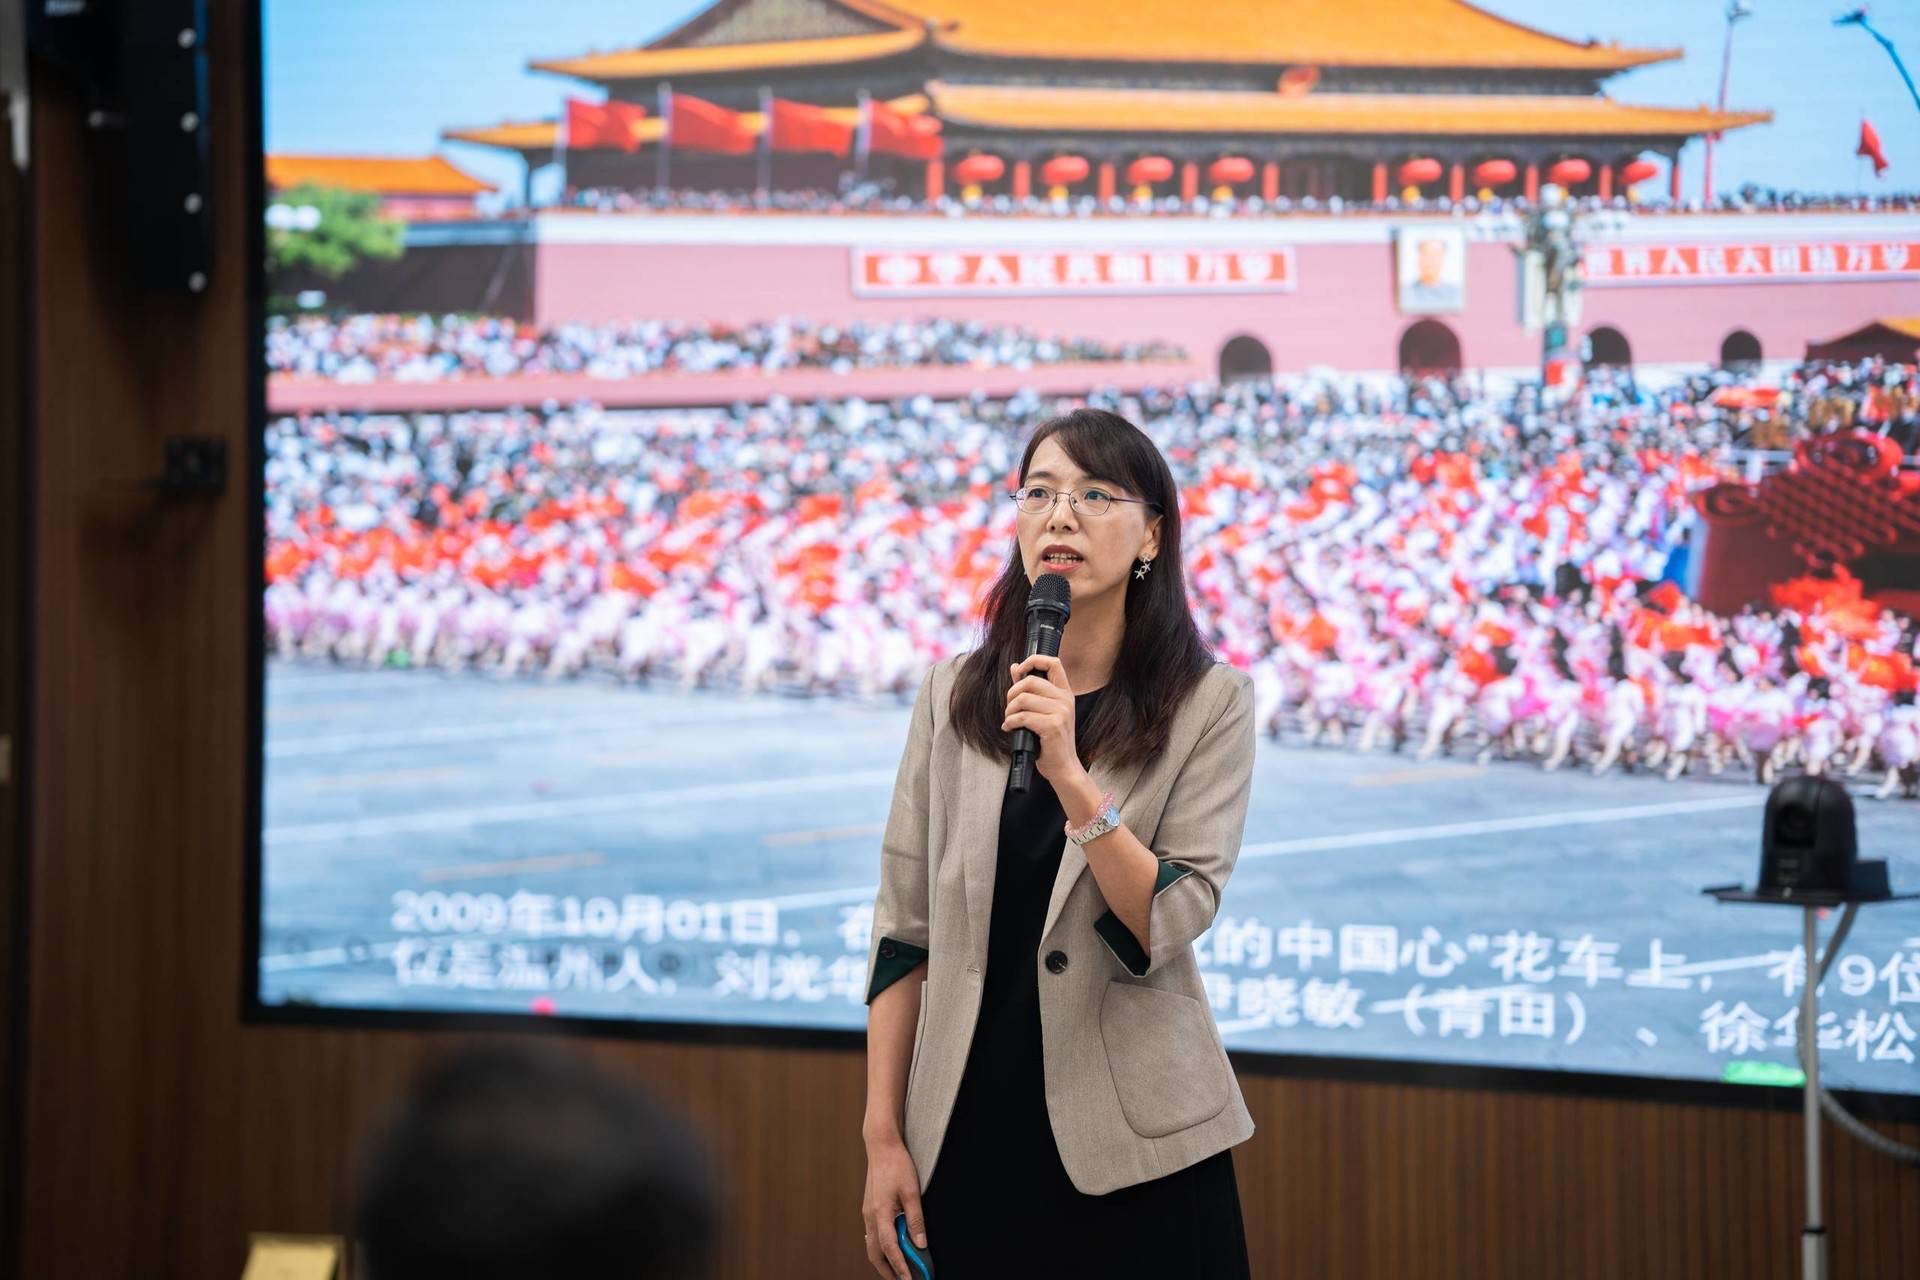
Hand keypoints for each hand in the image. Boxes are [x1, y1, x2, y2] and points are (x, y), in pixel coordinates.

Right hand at [863, 1135, 927, 1279]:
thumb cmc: (897, 1165)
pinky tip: (892, 1248)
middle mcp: (870, 1216)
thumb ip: (916, 1219)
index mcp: (880, 1213)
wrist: (881, 1146)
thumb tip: (920, 1243)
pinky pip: (873, 1235)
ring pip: (872, 1245)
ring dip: (883, 1261)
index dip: (899, 1267)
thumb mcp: (912, 1191)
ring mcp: (867, 1213)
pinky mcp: (869, 1208)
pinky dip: (881, 1248)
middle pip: (875, 1253)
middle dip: (888, 1271)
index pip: (890, 1249)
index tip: (909, 1279)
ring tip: (898, 1269)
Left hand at [1004, 654, 1082, 784]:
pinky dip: (1011, 722)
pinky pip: (1022, 716)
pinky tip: (1010, 728)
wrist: (1063, 766)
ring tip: (1010, 720)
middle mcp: (1065, 700)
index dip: (1033, 660)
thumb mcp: (1043, 711)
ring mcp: (1061, 713)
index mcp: (1065, 693)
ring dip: (1009, 710)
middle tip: (1010, 708)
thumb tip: (1015, 667)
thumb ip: (1030, 689)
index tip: (1020, 670)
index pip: (1053, 663)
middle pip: (1030, 681)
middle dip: (1012, 693)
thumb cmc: (1051, 741)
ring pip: (1023, 699)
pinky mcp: (1052, 726)